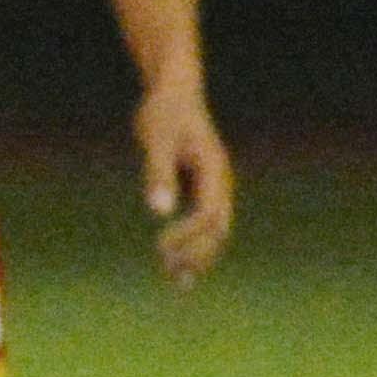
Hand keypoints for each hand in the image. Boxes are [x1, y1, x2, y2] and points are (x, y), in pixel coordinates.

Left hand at [135, 79, 232, 285]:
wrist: (172, 93)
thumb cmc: (164, 114)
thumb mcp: (157, 140)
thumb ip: (158, 174)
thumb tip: (160, 211)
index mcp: (214, 171)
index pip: (210, 215)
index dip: (189, 236)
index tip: (162, 247)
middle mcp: (219, 183)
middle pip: (219, 229)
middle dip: (199, 254)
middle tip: (174, 278)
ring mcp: (212, 187)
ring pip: (214, 231)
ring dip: (198, 256)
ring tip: (178, 283)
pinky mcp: (200, 189)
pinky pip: (202, 224)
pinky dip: (192, 244)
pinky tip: (174, 264)